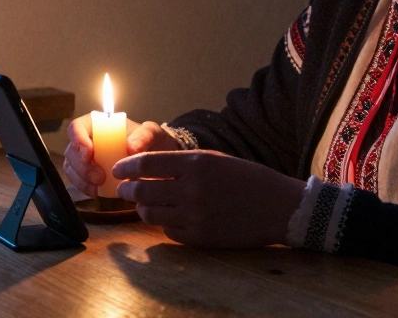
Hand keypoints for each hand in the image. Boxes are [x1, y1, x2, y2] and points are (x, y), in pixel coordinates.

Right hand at [63, 115, 181, 197]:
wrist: (157, 161)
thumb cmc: (152, 141)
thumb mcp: (153, 134)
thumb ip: (144, 136)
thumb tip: (130, 149)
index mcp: (99, 124)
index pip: (77, 126)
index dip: (78, 140)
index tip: (89, 154)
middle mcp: (88, 139)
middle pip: (71, 150)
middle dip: (81, 166)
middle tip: (99, 178)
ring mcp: (86, 158)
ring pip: (70, 167)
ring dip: (80, 179)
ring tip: (97, 188)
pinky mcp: (88, 174)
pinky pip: (77, 180)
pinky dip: (83, 187)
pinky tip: (95, 193)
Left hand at [113, 150, 305, 248]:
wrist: (279, 207)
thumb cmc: (247, 178)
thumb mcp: (214, 159)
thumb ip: (181, 164)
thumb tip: (146, 169)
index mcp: (196, 164)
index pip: (147, 163)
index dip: (127, 167)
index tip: (118, 170)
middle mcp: (192, 189)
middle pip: (143, 190)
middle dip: (128, 189)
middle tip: (124, 189)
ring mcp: (195, 215)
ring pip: (151, 214)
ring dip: (143, 208)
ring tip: (145, 204)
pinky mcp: (200, 237)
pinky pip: (168, 232)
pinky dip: (165, 224)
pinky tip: (170, 217)